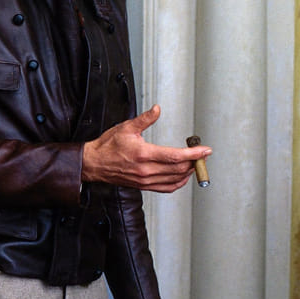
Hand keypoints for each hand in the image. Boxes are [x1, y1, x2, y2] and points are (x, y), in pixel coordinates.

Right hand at [81, 105, 209, 191]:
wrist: (94, 163)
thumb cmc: (108, 146)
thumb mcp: (126, 127)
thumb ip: (145, 119)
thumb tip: (157, 110)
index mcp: (143, 154)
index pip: (175, 156)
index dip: (194, 154)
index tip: (205, 150)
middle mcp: (146, 170)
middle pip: (179, 169)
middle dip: (195, 161)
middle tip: (202, 154)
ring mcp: (145, 180)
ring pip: (175, 179)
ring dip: (189, 172)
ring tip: (195, 163)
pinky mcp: (144, 186)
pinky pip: (167, 188)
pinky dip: (179, 183)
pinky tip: (183, 175)